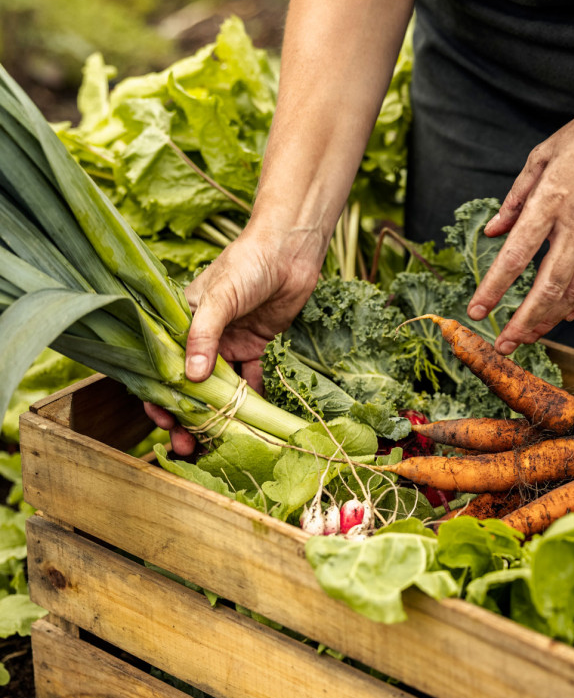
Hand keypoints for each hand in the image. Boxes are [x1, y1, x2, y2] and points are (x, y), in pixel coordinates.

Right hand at [144, 224, 325, 454]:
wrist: (290, 251)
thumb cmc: (247, 264)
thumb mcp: (220, 297)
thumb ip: (204, 335)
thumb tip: (190, 378)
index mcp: (180, 321)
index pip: (162, 366)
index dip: (160, 397)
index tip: (164, 423)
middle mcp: (202, 336)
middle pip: (189, 385)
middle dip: (188, 417)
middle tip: (189, 447)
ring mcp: (229, 343)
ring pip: (219, 388)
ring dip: (219, 415)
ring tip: (217, 444)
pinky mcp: (256, 346)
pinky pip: (250, 379)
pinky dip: (251, 399)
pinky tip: (253, 421)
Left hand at [466, 80, 573, 354]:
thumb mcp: (543, 154)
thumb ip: (516, 197)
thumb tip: (493, 230)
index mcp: (551, 201)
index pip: (516, 255)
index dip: (493, 288)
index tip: (476, 311)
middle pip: (547, 286)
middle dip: (523, 321)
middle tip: (504, 344)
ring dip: (551, 319)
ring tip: (531, 336)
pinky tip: (568, 315)